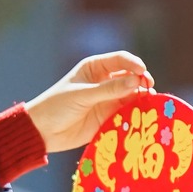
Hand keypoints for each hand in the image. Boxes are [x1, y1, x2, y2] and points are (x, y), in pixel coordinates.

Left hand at [26, 52, 154, 154]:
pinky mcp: (109, 117)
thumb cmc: (56, 106)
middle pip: (131, 77)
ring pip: (132, 96)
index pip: (121, 60)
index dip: (134, 64)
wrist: (42, 131)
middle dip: (141, 81)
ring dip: (142, 99)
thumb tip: (137, 81)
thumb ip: (109, 90)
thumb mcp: (82, 95)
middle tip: (148, 89)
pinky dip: (136, 114)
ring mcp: (108, 100)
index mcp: (95, 68)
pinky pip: (127, 113)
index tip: (142, 72)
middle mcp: (104, 81)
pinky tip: (144, 116)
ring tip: (150, 104)